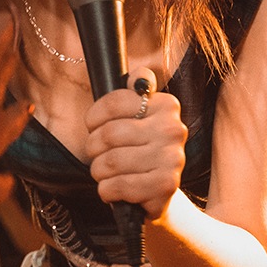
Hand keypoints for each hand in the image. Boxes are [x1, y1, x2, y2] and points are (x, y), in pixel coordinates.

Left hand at [85, 70, 184, 218]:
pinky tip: (112, 188)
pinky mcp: (166, 186)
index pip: (115, 102)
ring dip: (98, 170)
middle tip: (95, 153)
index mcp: (166, 106)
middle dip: (93, 147)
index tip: (93, 126)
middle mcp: (173, 130)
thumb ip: (137, 89)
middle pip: (110, 133)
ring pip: (112, 162)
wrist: (159, 190)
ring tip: (104, 172)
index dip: (94, 117)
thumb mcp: (138, 115)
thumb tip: (141, 76)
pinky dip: (106, 189)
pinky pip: (119, 185)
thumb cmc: (140, 148)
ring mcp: (173, 159)